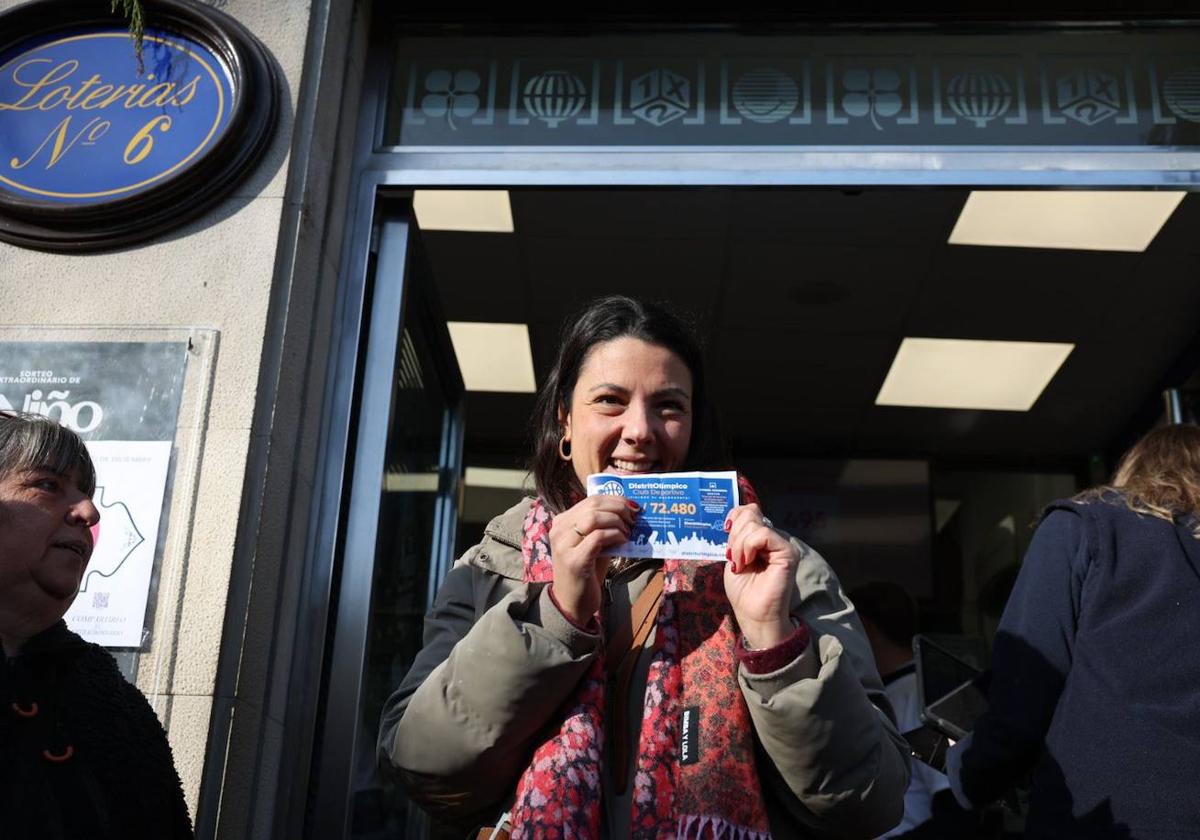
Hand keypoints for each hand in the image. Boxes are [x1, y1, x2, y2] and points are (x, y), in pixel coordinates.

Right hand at [548, 495, 638, 624]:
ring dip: (617, 521)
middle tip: (634, 518)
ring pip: (594, 517)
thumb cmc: (586, 572)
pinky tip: (623, 541)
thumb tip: (628, 512)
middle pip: (593, 505)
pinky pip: (598, 537)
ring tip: (628, 531)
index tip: (633, 506)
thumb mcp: (592, 544)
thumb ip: (602, 527)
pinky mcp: (574, 560)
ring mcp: (564, 544)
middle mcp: (559, 530)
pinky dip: (615, 535)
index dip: (615, 499)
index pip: (591, 500)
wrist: (572, 603)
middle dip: (619, 508)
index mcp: (562, 522)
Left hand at [723, 503, 798, 648]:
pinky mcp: (787, 552)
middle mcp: (773, 538)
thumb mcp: (734, 556)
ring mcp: (781, 544)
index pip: (748, 511)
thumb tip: (733, 516)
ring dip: (739, 545)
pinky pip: (763, 535)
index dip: (734, 517)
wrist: (753, 614)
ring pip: (754, 525)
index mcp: (760, 538)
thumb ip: (737, 537)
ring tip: (740, 564)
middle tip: (735, 557)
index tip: (726, 533)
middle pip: (750, 513)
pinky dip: (748, 546)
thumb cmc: (743, 590)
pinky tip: (746, 562)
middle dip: (734, 534)